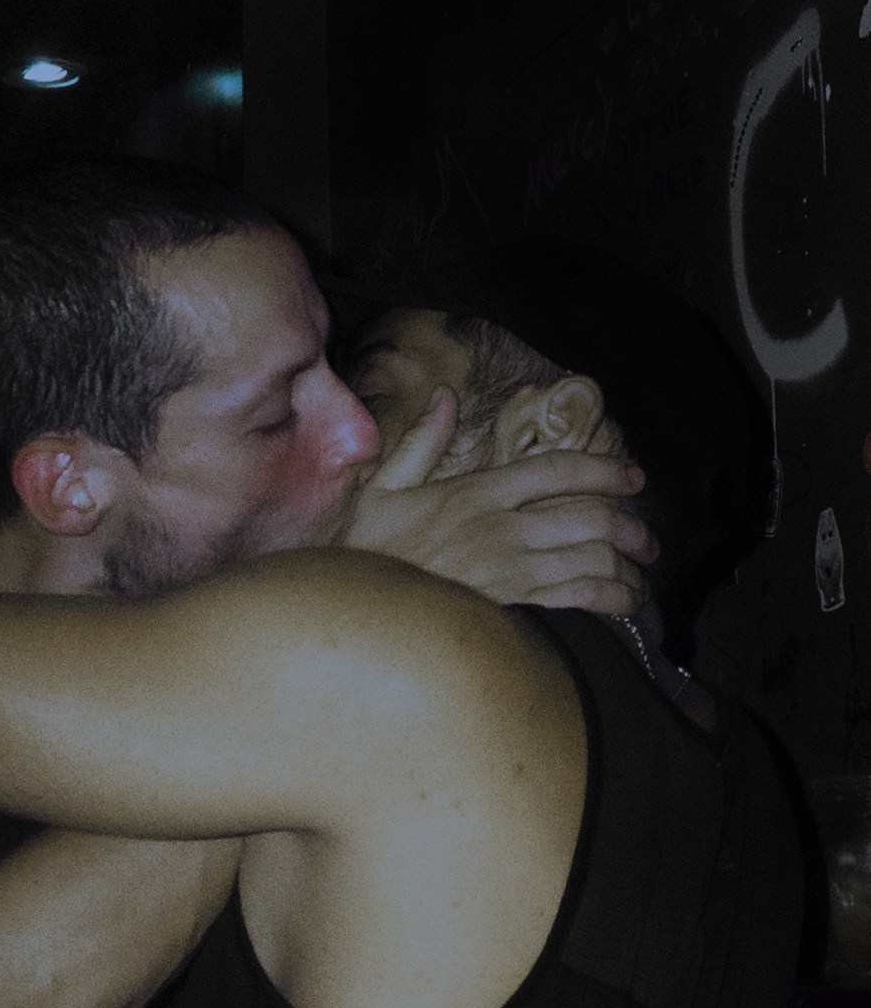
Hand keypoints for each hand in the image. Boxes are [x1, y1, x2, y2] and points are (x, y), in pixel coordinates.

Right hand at [345, 387, 655, 614]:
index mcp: (476, 492)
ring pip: (590, 558)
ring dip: (627, 566)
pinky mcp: (510, 606)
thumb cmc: (366, 552)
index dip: (604, 468)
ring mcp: (509, 569)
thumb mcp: (383, 488)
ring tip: (643, 573)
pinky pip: (575, 599)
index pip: (556, 469)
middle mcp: (501, 528)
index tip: (634, 475)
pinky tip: (625, 602)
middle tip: (649, 537)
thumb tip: (443, 396)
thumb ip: (420, 443)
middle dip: (630, 525)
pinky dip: (609, 599)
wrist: (359, 611)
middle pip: (587, 516)